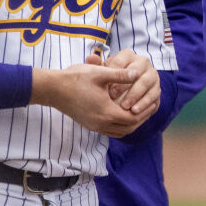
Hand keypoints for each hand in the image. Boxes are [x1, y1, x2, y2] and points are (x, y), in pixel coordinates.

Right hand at [32, 58, 150, 137]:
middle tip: (149, 108)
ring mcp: (94, 126)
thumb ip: (121, 75)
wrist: (52, 88)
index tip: (152, 102)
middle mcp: (101, 124)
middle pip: (128, 128)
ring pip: (119, 132)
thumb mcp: (100, 73)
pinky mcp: (88, 125)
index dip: (145, 111)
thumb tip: (137, 73)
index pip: (133, 119)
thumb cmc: (76, 78)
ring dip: (130, 124)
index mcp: (107, 112)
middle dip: (140, 119)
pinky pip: (109, 131)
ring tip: (138, 112)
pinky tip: (122, 114)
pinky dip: (120, 126)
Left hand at [101, 48, 160, 121]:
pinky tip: (135, 112)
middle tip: (113, 98)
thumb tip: (91, 58)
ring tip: (125, 107)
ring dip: (135, 96)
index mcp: (128, 55)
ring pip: (146, 83)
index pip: (122, 62)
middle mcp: (143, 62)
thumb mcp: (101, 73)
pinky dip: (144, 104)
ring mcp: (152, 75)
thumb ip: (96, 66)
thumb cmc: (108, 80)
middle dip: (124, 86)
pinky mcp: (157, 88)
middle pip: (136, 71)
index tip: (106, 89)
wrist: (124, 92)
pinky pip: (153, 95)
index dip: (114, 76)